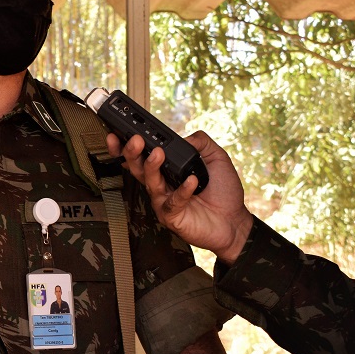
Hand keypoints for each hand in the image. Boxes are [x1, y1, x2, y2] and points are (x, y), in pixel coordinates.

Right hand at [108, 132, 253, 263]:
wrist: (235, 221)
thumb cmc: (223, 192)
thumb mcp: (217, 159)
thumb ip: (202, 143)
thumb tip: (186, 136)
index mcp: (167, 171)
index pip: (143, 156)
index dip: (128, 146)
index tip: (120, 132)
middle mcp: (161, 185)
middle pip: (138, 168)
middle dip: (132, 153)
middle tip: (135, 140)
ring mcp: (164, 201)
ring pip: (151, 183)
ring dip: (152, 167)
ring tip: (158, 153)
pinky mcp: (171, 216)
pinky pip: (172, 202)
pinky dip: (182, 191)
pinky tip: (192, 181)